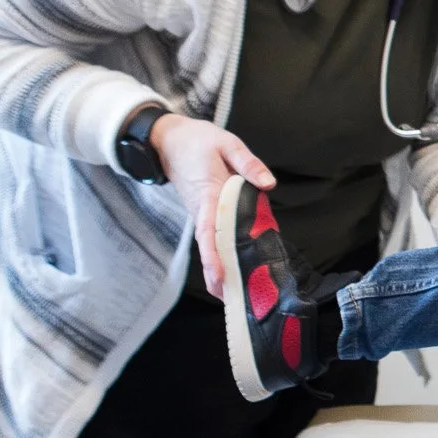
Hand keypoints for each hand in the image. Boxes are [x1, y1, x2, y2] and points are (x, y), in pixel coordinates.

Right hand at [150, 113, 274, 297]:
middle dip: (216, 273)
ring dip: (219, 268)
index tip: (219, 276)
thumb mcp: (227, 143)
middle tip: (230, 299)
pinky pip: (212, 236)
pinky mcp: (204, 212)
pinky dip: (220, 254)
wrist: (168, 139)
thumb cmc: (197, 140)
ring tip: (234, 294)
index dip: (214, 255)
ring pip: (210, 244)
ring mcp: (201, 212)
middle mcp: (201, 209)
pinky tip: (234, 268)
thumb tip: (268, 183)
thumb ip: (248, 163)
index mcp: (208, 195)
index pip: (209, 230)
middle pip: (208, 246)